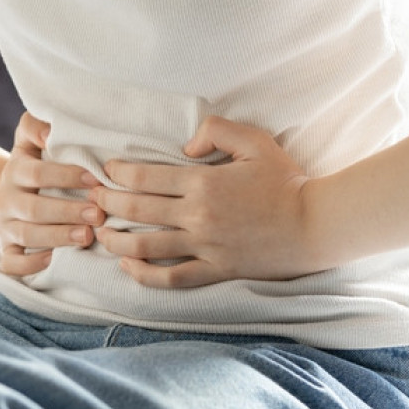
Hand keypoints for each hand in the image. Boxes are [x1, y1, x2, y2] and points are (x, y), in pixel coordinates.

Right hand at [0, 113, 104, 275]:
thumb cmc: (34, 164)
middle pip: (34, 208)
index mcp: (16, 169)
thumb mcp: (30, 141)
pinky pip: (12, 263)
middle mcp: (6, 199)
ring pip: (26, 236)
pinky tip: (53, 260)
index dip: (66, 176)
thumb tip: (51, 129)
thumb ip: (36, 126)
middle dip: (67, 212)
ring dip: (58, 237)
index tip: (96, 181)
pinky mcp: (5, 249)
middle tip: (98, 215)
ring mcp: (4, 226)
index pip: (38, 173)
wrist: (7, 193)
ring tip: (87, 237)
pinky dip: (30, 264)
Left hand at [92, 116, 326, 287]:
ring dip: (115, 238)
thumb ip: (217, 131)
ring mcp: (205, 246)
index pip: (145, 176)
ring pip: (145, 245)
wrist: (314, 224)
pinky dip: (143, 274)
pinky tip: (127, 265)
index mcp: (203, 181)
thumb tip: (185, 147)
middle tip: (93, 198)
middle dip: (107, 202)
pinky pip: (171, 277)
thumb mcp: (255, 140)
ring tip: (100, 232)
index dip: (118, 172)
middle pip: (136, 209)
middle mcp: (197, 215)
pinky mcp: (216, 270)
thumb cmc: (286, 180)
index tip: (106, 170)